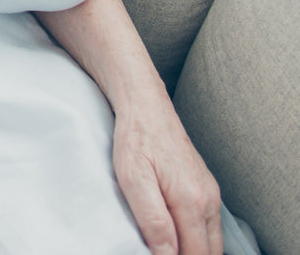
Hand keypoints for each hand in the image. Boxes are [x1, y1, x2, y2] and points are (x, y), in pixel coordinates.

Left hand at [112, 103, 221, 254]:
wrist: (145, 105)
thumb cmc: (136, 138)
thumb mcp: (133, 178)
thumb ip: (153, 220)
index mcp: (192, 201)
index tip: (156, 254)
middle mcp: (208, 200)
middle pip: (209, 252)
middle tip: (159, 251)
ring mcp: (211, 193)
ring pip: (212, 241)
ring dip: (194, 250)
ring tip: (166, 245)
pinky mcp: (206, 188)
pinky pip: (209, 225)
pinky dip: (197, 237)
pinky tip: (177, 233)